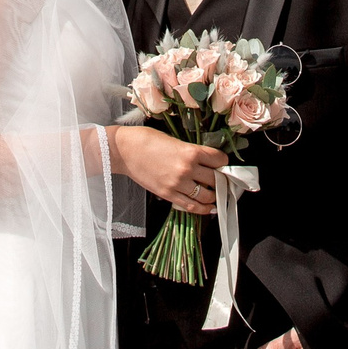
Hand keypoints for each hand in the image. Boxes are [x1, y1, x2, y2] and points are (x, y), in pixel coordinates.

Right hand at [110, 126, 226, 213]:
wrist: (124, 150)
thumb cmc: (147, 140)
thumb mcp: (174, 140)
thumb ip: (191, 151)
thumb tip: (207, 161)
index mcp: (190, 151)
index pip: (219, 159)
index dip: (223, 162)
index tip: (222, 163)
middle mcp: (187, 169)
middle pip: (215, 179)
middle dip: (220, 180)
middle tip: (221, 180)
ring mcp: (178, 184)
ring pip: (206, 195)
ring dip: (213, 195)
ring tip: (214, 193)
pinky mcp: (168, 195)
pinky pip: (191, 206)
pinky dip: (203, 209)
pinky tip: (208, 208)